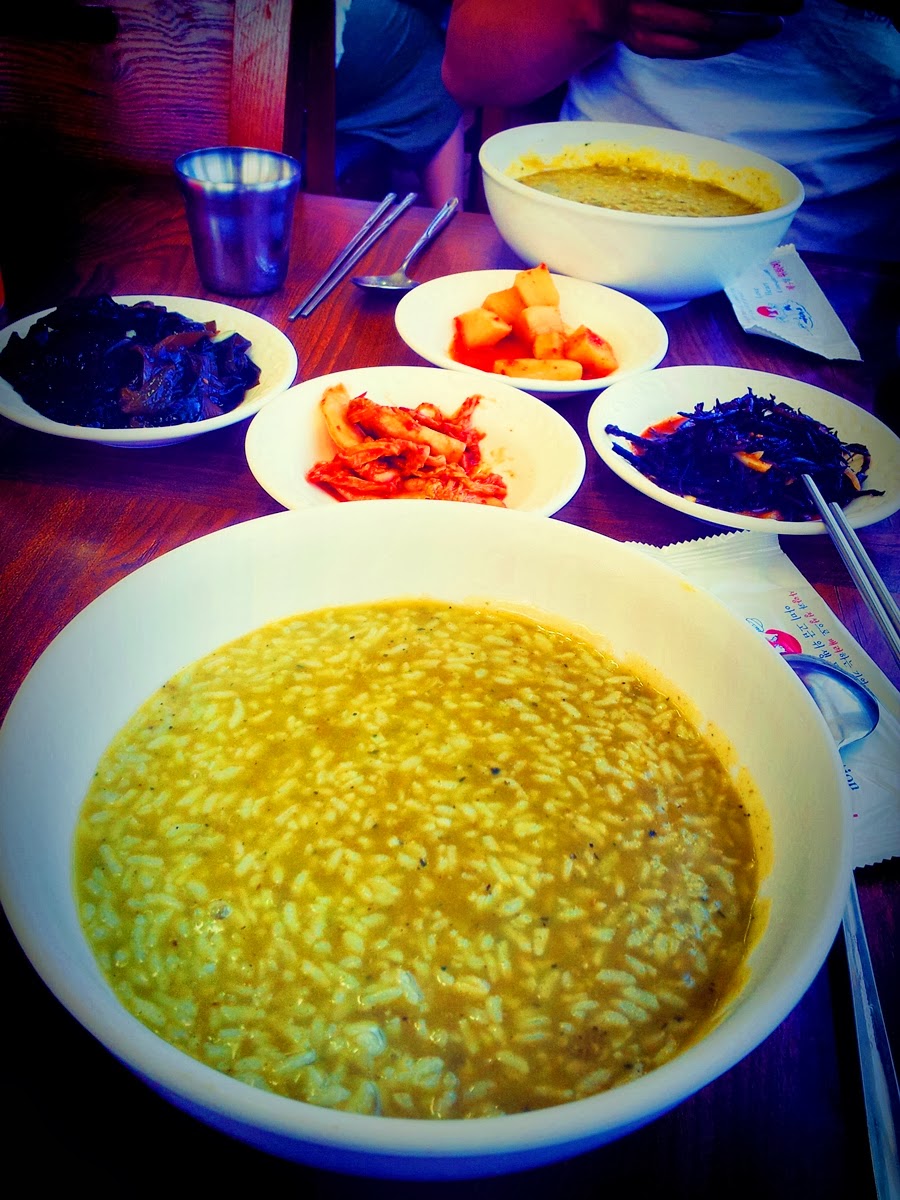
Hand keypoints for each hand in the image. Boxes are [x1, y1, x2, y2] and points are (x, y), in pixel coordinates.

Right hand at [614, 0, 803, 57]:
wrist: (596, 1)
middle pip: (714, 1)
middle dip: (757, 3)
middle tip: (792, 4)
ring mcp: (644, 22)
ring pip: (703, 29)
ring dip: (743, 29)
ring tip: (774, 25)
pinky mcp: (643, 45)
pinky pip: (687, 50)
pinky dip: (718, 45)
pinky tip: (740, 39)